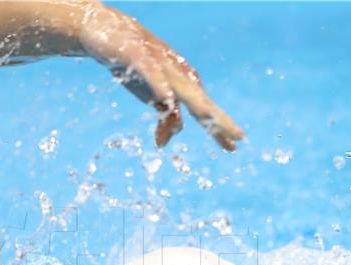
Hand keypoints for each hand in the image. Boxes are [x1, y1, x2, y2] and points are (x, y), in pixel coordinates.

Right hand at [79, 4, 244, 150]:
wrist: (110, 30)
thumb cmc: (135, 65)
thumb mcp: (151, 95)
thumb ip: (163, 115)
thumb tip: (167, 141)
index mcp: (183, 84)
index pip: (204, 112)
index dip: (219, 129)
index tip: (234, 148)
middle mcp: (178, 75)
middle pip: (202, 103)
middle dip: (219, 121)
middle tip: (240, 138)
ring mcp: (161, 65)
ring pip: (183, 88)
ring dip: (199, 106)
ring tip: (212, 121)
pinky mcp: (139, 57)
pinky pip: (152, 74)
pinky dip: (161, 86)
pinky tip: (167, 98)